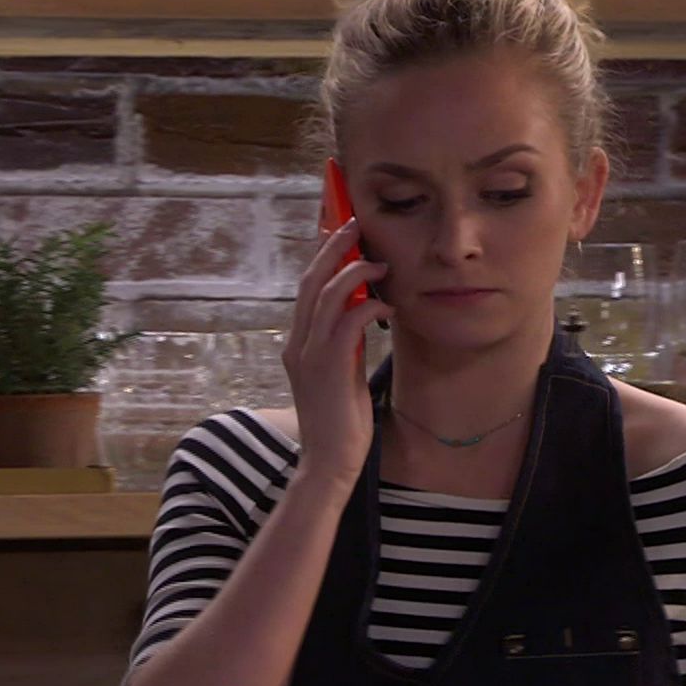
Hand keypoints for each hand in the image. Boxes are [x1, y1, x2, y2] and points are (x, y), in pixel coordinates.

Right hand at [283, 217, 391, 490]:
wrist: (330, 462)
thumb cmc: (340, 421)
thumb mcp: (340, 373)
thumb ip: (344, 342)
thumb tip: (363, 311)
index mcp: (297, 343)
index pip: (306, 286)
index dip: (321, 255)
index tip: (338, 228)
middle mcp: (297, 343)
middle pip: (311, 279)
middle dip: (334, 247)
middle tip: (355, 222)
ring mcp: (309, 354)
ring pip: (327, 294)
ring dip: (355, 271)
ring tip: (380, 261)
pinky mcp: (328, 367)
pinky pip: (348, 321)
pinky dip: (369, 306)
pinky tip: (388, 306)